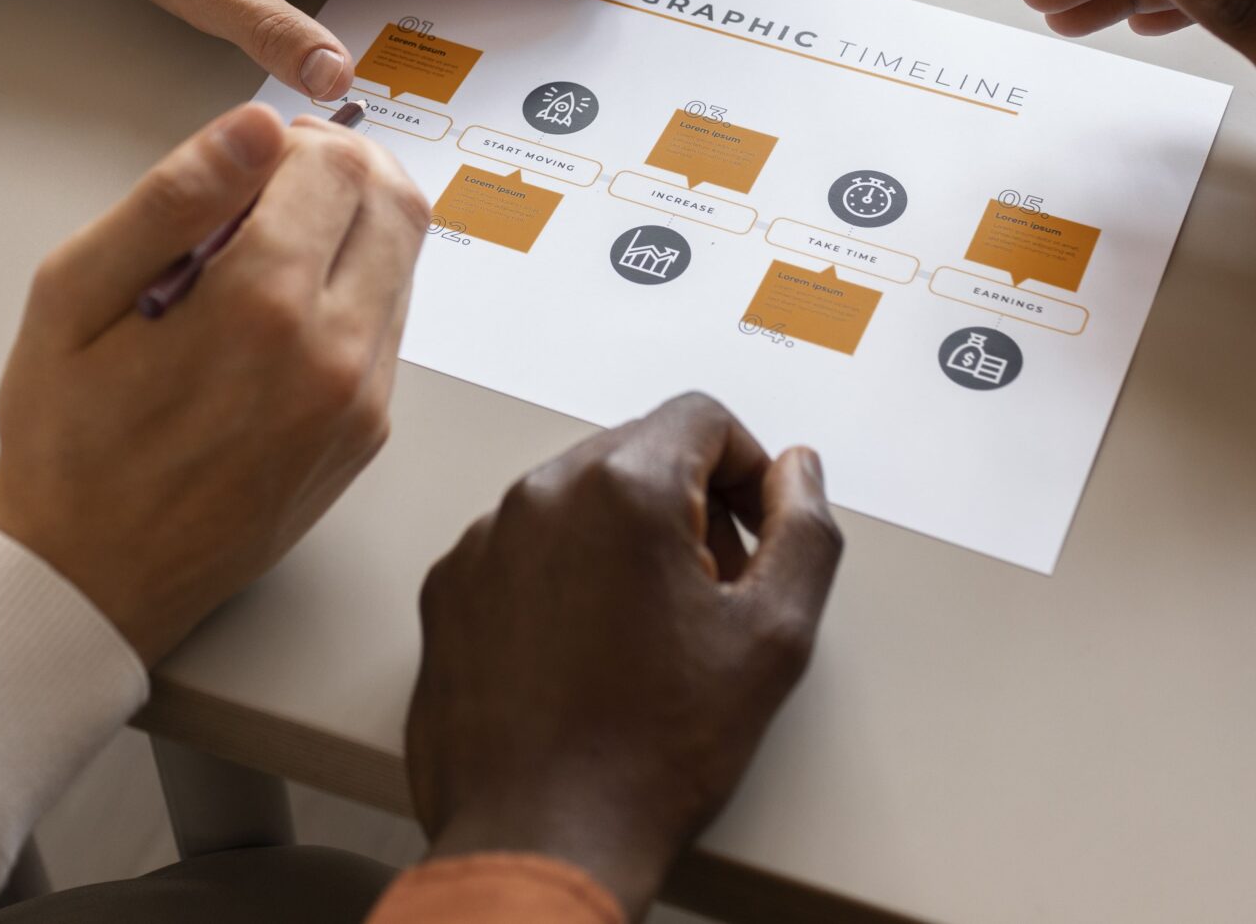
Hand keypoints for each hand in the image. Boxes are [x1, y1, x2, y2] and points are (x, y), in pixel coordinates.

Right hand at [0, 103, 429, 662]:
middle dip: (340, 170)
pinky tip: (279, 311)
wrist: (90, 578)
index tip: (247, 161)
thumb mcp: (73, 298)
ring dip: (352, 227)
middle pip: (395, 202)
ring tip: (265, 251)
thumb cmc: (66, 439)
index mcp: (260, 307)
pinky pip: (390, 324)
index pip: (337, 164)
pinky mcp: (368, 432)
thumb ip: (170, 197)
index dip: (294, 140)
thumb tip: (255, 124)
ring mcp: (362, 400)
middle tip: (268, 188)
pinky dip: (352, 288)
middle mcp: (334, 353)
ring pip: (404, 260)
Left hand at [406, 395, 842, 918]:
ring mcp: (486, 542)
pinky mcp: (450, 589)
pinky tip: (590, 651)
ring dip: (624, 540)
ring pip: (577, 500)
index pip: (701, 416)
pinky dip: (564, 576)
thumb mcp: (773, 637)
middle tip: (716, 591)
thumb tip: (797, 474)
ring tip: (652, 631)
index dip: (748, 467)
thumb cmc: (647, 755)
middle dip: (690, 506)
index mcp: (623, 489)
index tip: (757, 526)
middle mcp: (542, 497)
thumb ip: (804, 531)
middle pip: (637, 452)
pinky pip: (523, 548)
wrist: (541, 838)